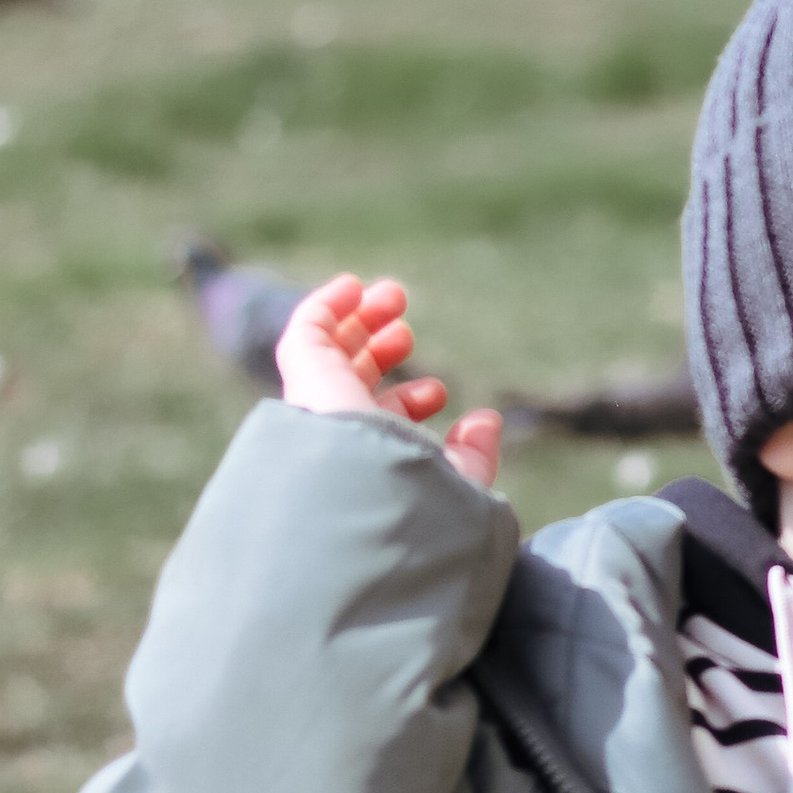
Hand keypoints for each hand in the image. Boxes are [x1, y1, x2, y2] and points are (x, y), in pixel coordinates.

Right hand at [275, 274, 501, 489]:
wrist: (374, 502)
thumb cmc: (420, 507)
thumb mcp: (460, 484)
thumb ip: (474, 457)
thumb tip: (488, 422)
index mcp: (366, 459)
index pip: (379, 423)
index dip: (409, 402)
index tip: (438, 393)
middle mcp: (335, 432)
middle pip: (351, 379)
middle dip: (379, 348)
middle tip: (406, 330)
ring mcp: (317, 402)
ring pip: (330, 351)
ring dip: (362, 319)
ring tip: (395, 296)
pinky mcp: (305, 373)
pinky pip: (307, 331)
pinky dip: (327, 305)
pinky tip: (352, 285)